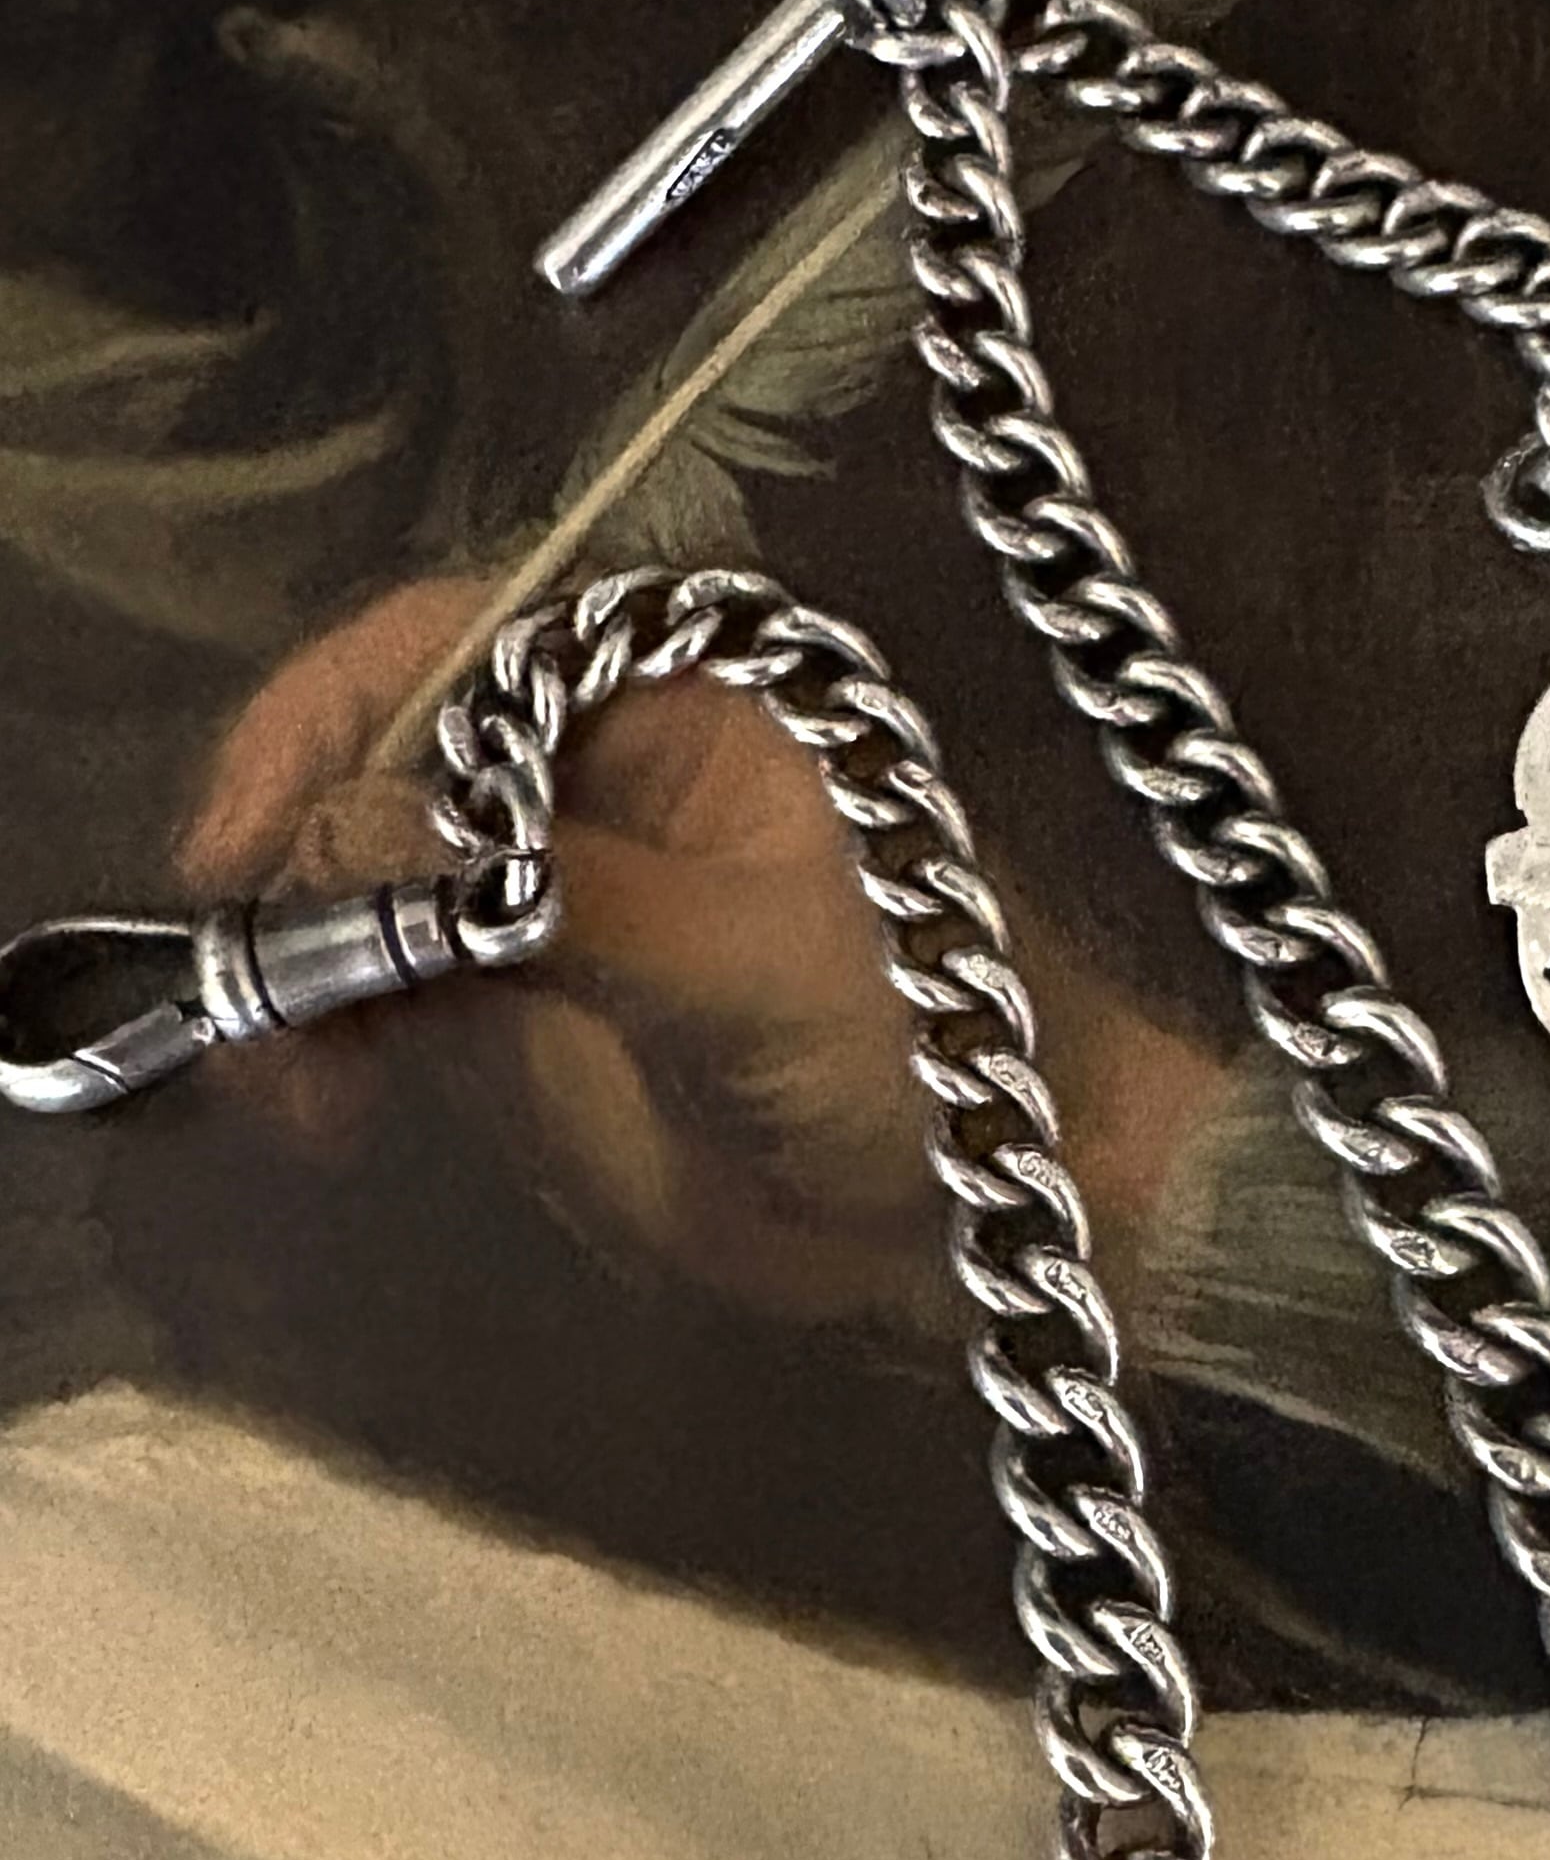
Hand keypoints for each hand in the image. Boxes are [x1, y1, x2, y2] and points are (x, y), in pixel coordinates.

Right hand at [179, 579, 1225, 1322]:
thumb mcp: (747, 959)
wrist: (996, 1206)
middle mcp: (586, 776)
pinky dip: (332, 1041)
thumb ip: (555, 897)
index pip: (450, 652)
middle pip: (376, 770)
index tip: (243, 846)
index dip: (323, 723)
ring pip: (361, 894)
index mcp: (667, 700)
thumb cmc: (928, 1042)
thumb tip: (362, 834)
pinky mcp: (530, 1015)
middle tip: (253, 999)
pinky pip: (391, 996)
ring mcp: (547, 898)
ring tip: (292, 1089)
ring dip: (294, 976)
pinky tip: (319, 1108)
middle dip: (293, 871)